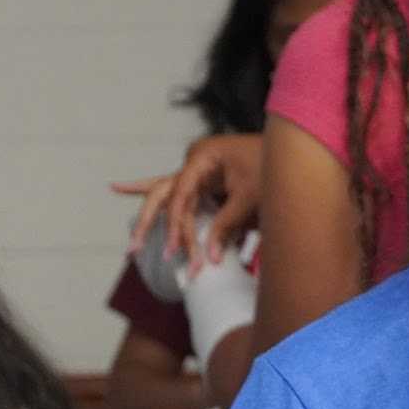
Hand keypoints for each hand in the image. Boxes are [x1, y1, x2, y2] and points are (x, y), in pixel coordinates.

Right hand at [114, 133, 262, 272]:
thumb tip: (210, 258)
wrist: (292, 150)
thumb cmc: (275, 166)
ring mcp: (195, 170)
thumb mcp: (252, 197)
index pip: (181, 194)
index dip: (176, 223)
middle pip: (161, 195)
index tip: (174, 247)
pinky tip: (116, 187)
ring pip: (163, 196)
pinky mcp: (201, 180)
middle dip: (148, 225)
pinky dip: (144, 188)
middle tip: (133, 249)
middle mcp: (193, 161)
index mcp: (203, 156)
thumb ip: (227, 225)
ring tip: (131, 244)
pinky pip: (172, 190)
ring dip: (148, 220)